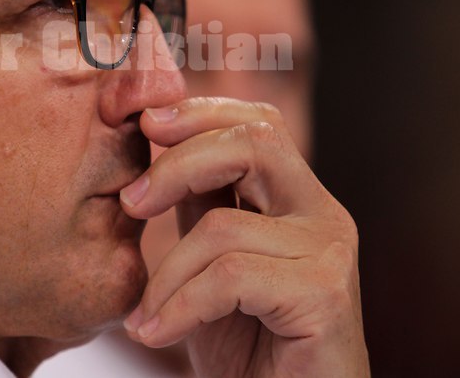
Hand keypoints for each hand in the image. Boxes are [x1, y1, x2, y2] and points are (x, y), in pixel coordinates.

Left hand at [119, 97, 368, 377]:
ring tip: (143, 318)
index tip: (143, 124)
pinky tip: (157, 333)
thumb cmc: (247, 345)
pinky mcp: (325, 294)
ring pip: (223, 225)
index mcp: (296, 198)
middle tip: (130, 202)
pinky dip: (180, 307)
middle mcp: (322, 214)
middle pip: (254, 142)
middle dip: (177, 163)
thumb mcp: (209, 261)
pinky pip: (230, 277)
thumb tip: (154, 139)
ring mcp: (330, 252)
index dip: (199, 113)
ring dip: (165, 277)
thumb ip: (198, 204)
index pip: (256, 123)